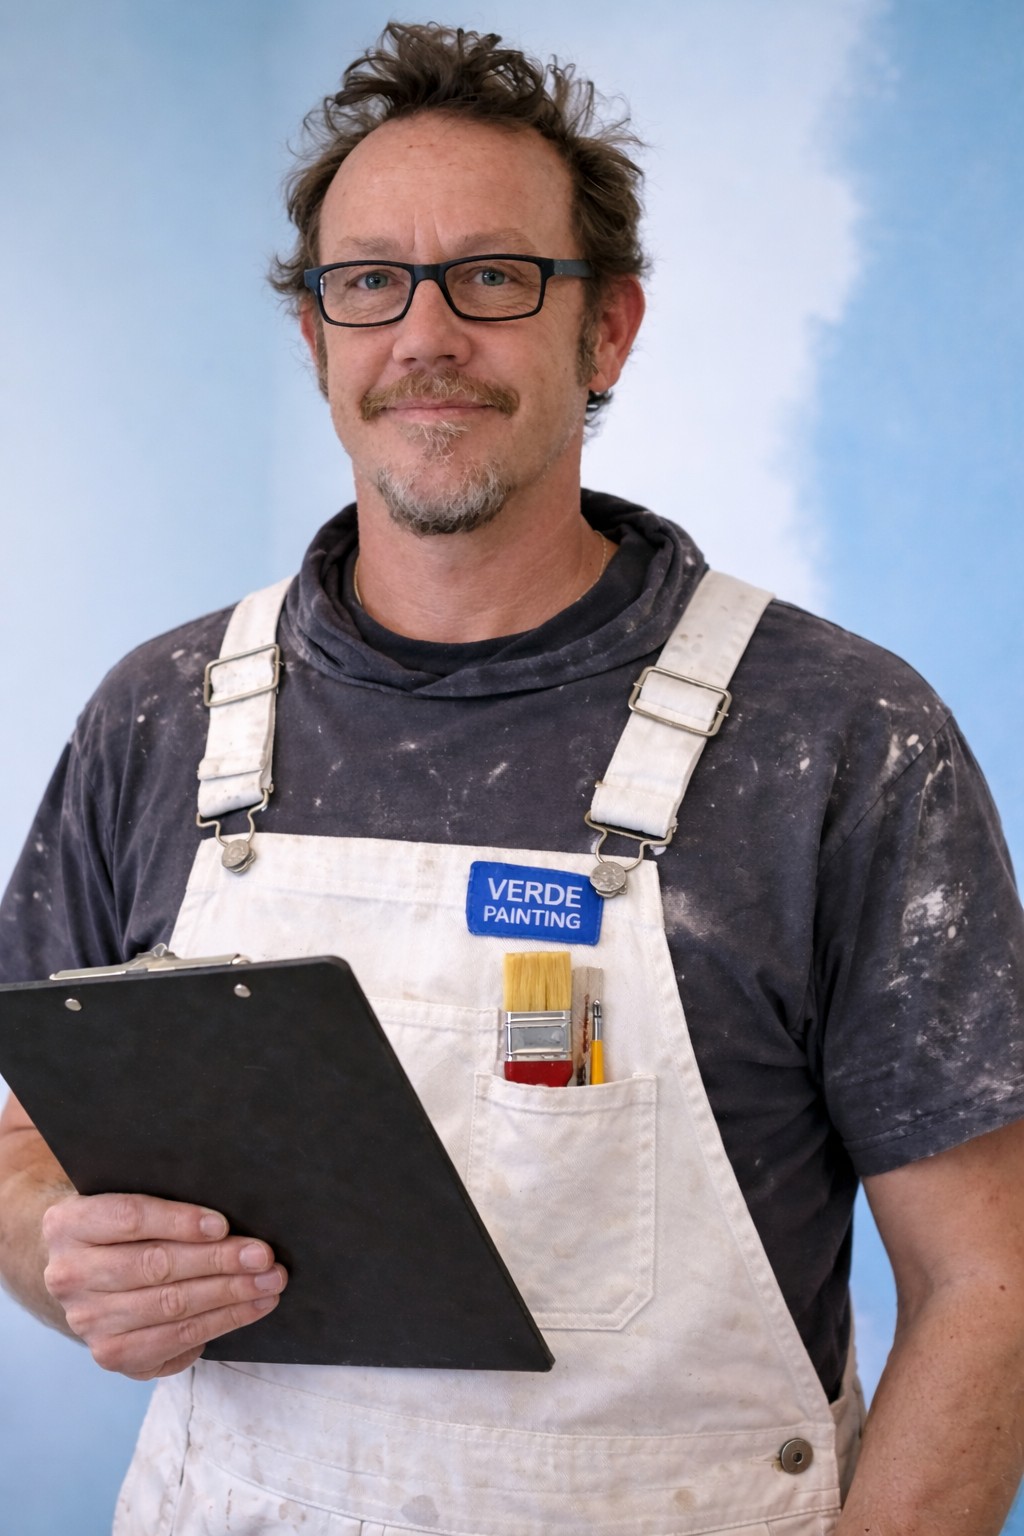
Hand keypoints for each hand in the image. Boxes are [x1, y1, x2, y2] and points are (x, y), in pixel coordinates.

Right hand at [41, 1192, 287, 1379]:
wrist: (88, 1269)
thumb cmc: (122, 1226)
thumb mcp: (128, 1197)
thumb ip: (163, 1197)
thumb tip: (227, 1215)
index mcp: (68, 1224)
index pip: (129, 1218)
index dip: (179, 1221)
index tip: (223, 1225)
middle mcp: (69, 1276)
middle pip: (156, 1267)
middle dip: (219, 1261)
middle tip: (264, 1256)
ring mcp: (87, 1321)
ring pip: (170, 1307)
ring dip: (229, 1295)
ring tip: (269, 1283)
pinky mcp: (111, 1354)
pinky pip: (175, 1342)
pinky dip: (220, 1324)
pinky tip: (250, 1308)